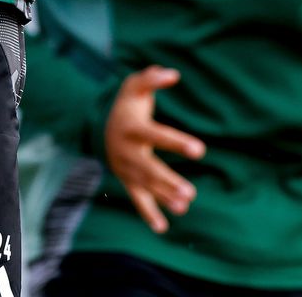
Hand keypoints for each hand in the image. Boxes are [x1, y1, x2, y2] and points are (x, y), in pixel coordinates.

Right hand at [103, 65, 206, 233]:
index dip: (177, 142)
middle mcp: (127, 151)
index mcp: (132, 128)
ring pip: (145, 186)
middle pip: (148, 168)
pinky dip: (148, 214)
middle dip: (168, 181)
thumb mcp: (135, 85)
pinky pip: (136, 199)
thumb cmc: (127, 103)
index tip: (200, 150)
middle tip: (190, 192)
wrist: (101, 126)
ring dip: (164, 197)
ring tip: (185, 205)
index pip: (156, 136)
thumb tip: (173, 75)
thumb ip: (152, 78)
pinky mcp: (127, 180)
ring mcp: (125, 168)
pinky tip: (163, 228)